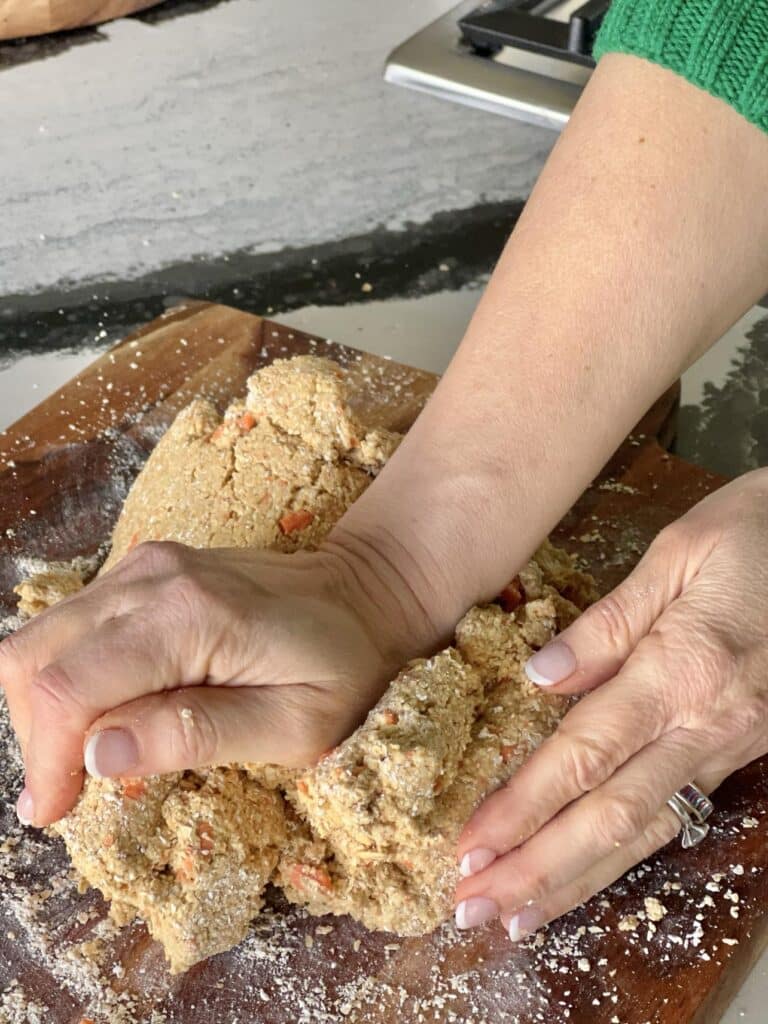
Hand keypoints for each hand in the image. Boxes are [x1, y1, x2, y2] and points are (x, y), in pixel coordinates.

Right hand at [0, 539, 431, 826]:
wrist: (366, 594)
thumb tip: (99, 754)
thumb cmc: (345, 667)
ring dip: (48, 707)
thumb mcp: (295, 724)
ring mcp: (144, 566)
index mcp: (189, 616)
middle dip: (37, 735)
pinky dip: (70, 676)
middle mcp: (152, 578)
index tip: (54, 812)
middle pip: (34, 656)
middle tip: (70, 791)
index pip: (69, 687)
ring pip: (42, 637)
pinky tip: (114, 710)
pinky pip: (73, 624)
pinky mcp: (143, 570)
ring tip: (92, 755)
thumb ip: (197, 735)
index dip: (44, 760)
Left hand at [454, 469, 767, 939]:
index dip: (523, 808)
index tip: (469, 847)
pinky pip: (678, 814)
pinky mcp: (744, 750)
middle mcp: (709, 726)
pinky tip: (588, 874)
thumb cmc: (759, 534)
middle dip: (538, 869)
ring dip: (578, 878)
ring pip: (648, 831)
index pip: (584, 755)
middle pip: (612, 815)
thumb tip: (538, 674)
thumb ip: (609, 622)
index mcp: (683, 671)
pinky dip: (627, 854)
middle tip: (473, 909)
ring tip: (518, 917)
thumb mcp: (679, 553)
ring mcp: (732, 746)